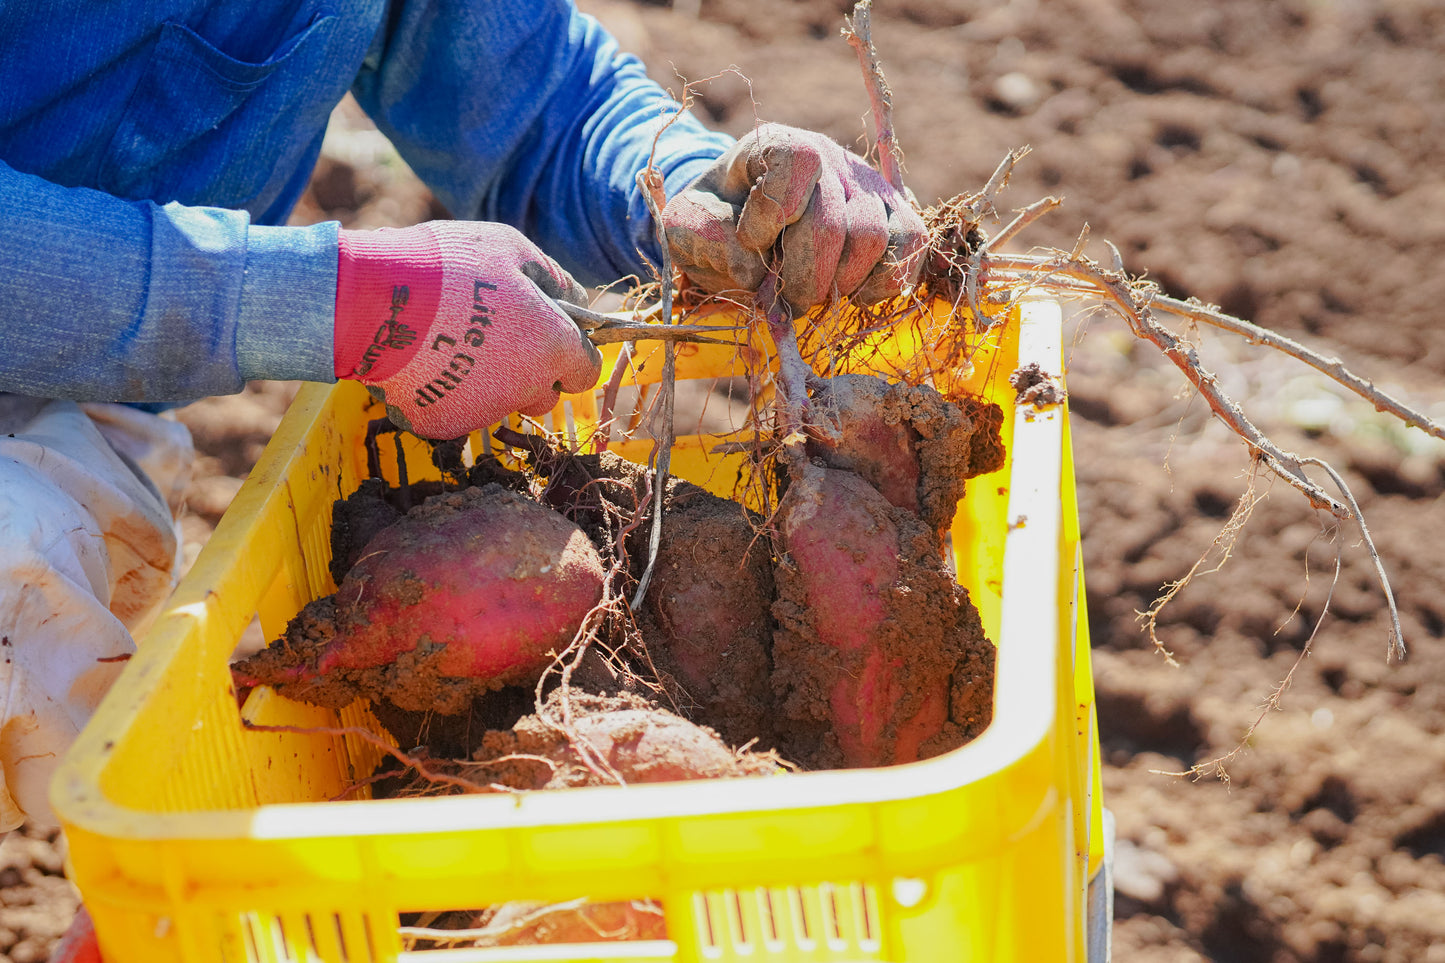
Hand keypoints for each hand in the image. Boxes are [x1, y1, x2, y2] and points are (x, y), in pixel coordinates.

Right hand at [333, 221, 601, 439]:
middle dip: (532, 374)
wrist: (376, 300)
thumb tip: (577, 302)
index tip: (552, 337)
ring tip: (453, 343)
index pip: (586, 370)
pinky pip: (456, 412)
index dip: (572, 353)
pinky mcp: (445, 424)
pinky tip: (424, 359)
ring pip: (502, 404)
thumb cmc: (450, 265)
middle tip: (497, 337)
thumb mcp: (511, 249)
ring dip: (491, 383)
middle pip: (545, 394)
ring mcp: (485, 411)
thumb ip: (553, 280)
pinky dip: (446, 392)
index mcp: (553, 347)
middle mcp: (527, 388)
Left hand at [662, 123, 925, 313]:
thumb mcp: (686, 226)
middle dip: (803, 277)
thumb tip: (756, 271)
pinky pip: (909, 246)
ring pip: (872, 238)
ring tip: (812, 295)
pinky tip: (851, 293)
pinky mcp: (896, 215)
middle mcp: (830, 156)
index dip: (771, 215)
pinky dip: (880, 282)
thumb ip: (704, 237)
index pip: (797, 162)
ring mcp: (868, 186)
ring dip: (837, 284)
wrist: (743, 230)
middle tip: (786, 299)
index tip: (749, 240)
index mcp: (776, 145)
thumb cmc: (716, 224)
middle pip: (831, 222)